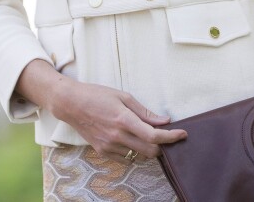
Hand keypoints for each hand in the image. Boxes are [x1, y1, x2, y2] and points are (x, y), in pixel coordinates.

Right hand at [51, 77, 186, 162]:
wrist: (71, 104)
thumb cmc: (97, 95)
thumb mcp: (123, 96)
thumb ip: (144, 112)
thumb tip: (164, 121)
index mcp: (124, 119)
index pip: (154, 135)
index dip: (171, 137)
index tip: (183, 134)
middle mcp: (117, 136)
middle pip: (150, 151)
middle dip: (161, 145)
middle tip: (164, 135)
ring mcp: (109, 146)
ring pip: (138, 156)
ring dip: (146, 147)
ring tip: (141, 133)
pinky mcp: (103, 152)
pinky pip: (125, 158)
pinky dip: (132, 151)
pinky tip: (128, 138)